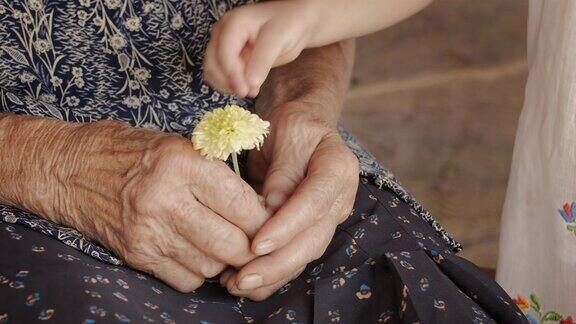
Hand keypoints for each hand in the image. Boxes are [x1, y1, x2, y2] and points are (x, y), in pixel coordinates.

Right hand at [25, 120, 268, 291]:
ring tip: (221, 243)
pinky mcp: (136, 255)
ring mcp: (149, 232)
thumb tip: (257, 207)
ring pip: (211, 265)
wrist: (68, 169)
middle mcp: (166, 200)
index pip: (242, 204)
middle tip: (252, 239)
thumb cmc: (129, 151)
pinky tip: (194, 252)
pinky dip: (198, 271)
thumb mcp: (178, 145)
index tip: (269, 222)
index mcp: (182, 164)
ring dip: (224, 260)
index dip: (263, 219)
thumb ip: (217, 174)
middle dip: (250, 247)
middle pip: (232, 244)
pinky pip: (185, 279)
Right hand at [203, 0, 318, 97]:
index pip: (223, 53)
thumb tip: (249, 84)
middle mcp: (222, 32)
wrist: (292, 23)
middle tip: (251, 92)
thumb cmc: (287, 25)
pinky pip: (219, 75)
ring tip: (252, 90)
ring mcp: (222, 45)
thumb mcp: (278, 39)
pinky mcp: (227, 57)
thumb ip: (263, 60)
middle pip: (213, 64)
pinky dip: (230, 85)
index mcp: (233, 23)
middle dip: (228, 82)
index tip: (246, 91)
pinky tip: (248, 87)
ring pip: (212, 72)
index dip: (232, 75)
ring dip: (228, 86)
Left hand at [222, 103, 358, 299]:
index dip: (288, 226)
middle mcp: (338, 198)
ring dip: (272, 274)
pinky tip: (246, 282)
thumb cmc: (291, 124)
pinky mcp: (310, 228)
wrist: (299, 126)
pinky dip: (271, 271)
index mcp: (338, 168)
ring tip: (237, 285)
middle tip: (243, 279)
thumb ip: (282, 170)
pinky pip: (294, 254)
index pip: (315, 202)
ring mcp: (326, 216)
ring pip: (304, 253)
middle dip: (278, 262)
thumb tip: (271, 209)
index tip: (257, 244)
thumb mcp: (285, 133)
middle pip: (313, 238)